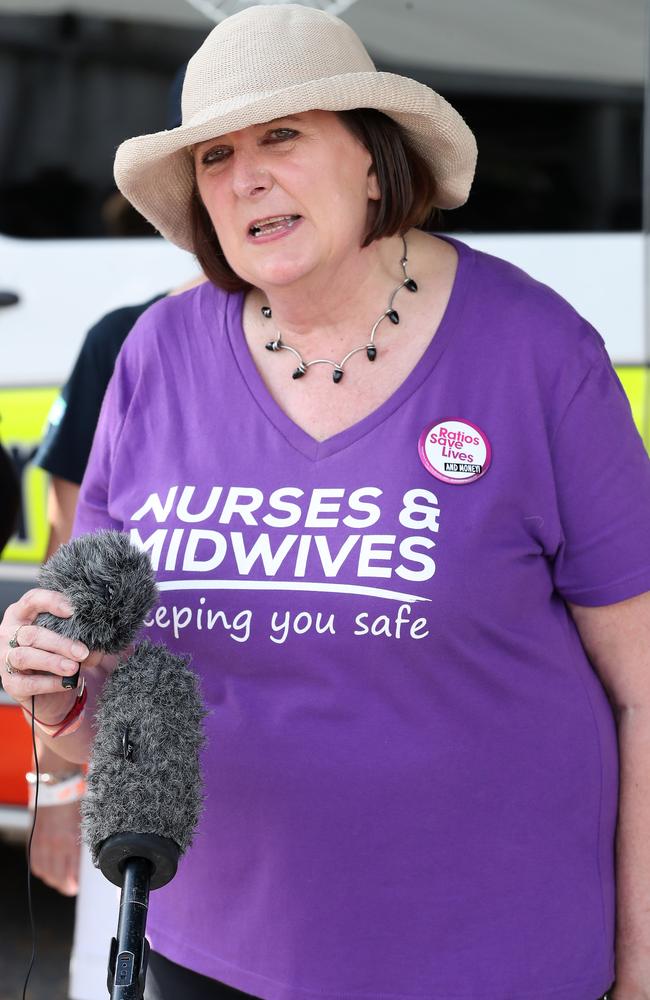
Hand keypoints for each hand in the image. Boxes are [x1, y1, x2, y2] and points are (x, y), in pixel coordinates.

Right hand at [0, 588, 100, 722]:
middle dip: (60, 642)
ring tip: (74, 667)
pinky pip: (28, 683)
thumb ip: (83, 638)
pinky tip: (67, 683)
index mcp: (22, 615)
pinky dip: (49, 683)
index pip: (32, 600)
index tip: (74, 610)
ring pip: (25, 656)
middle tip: (83, 651)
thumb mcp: (71, 641)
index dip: (52, 601)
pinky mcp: (10, 683)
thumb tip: (101, 643)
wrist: (51, 692)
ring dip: (53, 661)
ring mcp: (5, 659)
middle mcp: (9, 634)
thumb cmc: (60, 656)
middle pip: (31, 633)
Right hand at [28, 797, 81, 895]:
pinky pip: (35, 862)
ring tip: (60, 880)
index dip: (75, 883)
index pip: (72, 873)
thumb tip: (88, 856)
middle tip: (71, 887)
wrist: (56, 784)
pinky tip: (48, 869)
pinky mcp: (33, 838)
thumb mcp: (86, 821)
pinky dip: (41, 869)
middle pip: (56, 877)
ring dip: (52, 879)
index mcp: (69, 841)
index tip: (79, 886)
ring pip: (44, 872)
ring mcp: (41, 843)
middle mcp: (54, 845)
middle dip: (65, 886)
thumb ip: (85, 841)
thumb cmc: (74, 800)